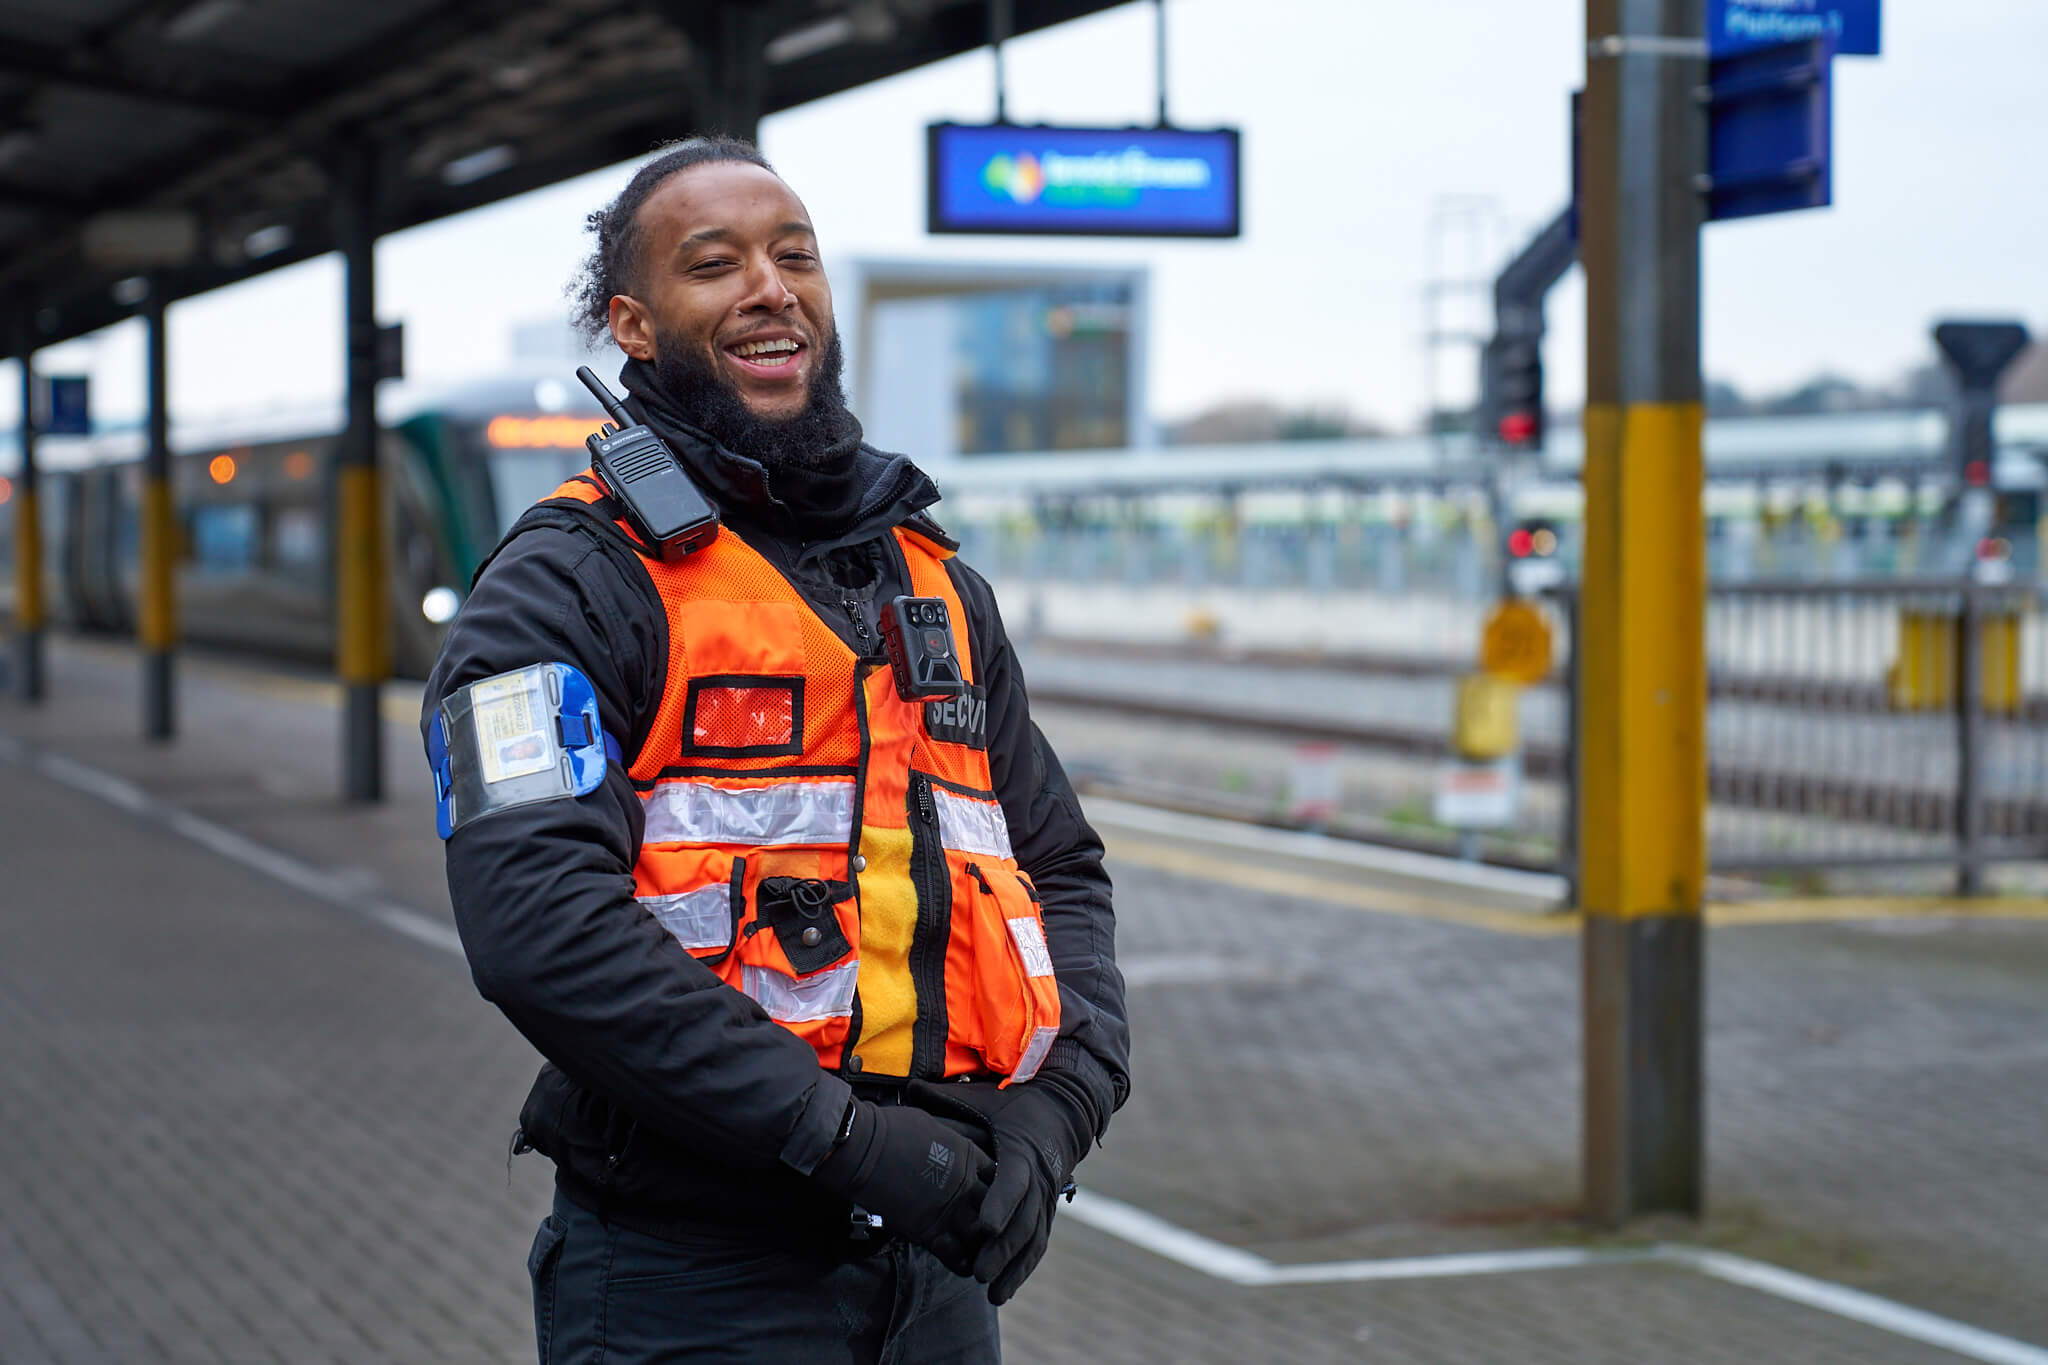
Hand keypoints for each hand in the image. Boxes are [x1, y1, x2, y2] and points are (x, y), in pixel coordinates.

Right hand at [809, 1099, 994, 1274]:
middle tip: (991, 1229)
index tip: (990, 1195)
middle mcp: (967, 1184)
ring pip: (983, 1238)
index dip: (999, 1189)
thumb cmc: (891, 1128)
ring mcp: (950, 1209)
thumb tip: (963, 1134)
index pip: (1001, 1178)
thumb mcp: (934, 1121)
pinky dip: (963, 1263)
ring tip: (982, 1253)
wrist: (863, 1148)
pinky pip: (958, 1257)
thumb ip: (955, 1133)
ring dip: (984, 1246)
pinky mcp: (929, 1232)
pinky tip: (963, 1264)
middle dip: (997, 1220)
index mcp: (970, 1155)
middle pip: (998, 1210)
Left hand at [909, 1076, 1095, 1303]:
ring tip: (992, 1292)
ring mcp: (1046, 1197)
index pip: (1012, 1180)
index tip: (984, 1226)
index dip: (1000, 1203)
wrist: (1064, 1109)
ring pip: (1033, 1238)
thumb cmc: (1016, 1104)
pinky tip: (1006, 1289)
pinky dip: (1024, 1268)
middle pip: (1023, 1220)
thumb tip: (910, 1086)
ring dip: (1014, 1268)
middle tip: (979, 1272)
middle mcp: (1038, 1178)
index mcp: (1020, 1150)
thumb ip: (947, 1097)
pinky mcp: (1047, 1210)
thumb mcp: (986, 1098)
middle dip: (1002, 1249)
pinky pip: (1038, 1243)